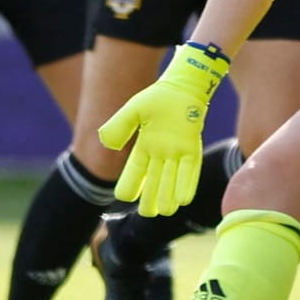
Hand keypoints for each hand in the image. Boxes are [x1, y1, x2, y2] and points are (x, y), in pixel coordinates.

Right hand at [97, 43, 229, 216]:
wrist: (183, 87)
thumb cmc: (158, 97)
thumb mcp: (134, 110)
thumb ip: (119, 125)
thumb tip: (107, 144)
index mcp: (144, 147)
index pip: (134, 172)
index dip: (129, 184)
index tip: (123, 195)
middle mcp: (160, 154)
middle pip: (154, 182)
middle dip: (150, 198)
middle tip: (146, 213)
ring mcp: (177, 153)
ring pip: (172, 180)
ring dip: (168, 195)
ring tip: (164, 211)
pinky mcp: (192, 149)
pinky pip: (190, 170)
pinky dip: (187, 184)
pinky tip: (183, 200)